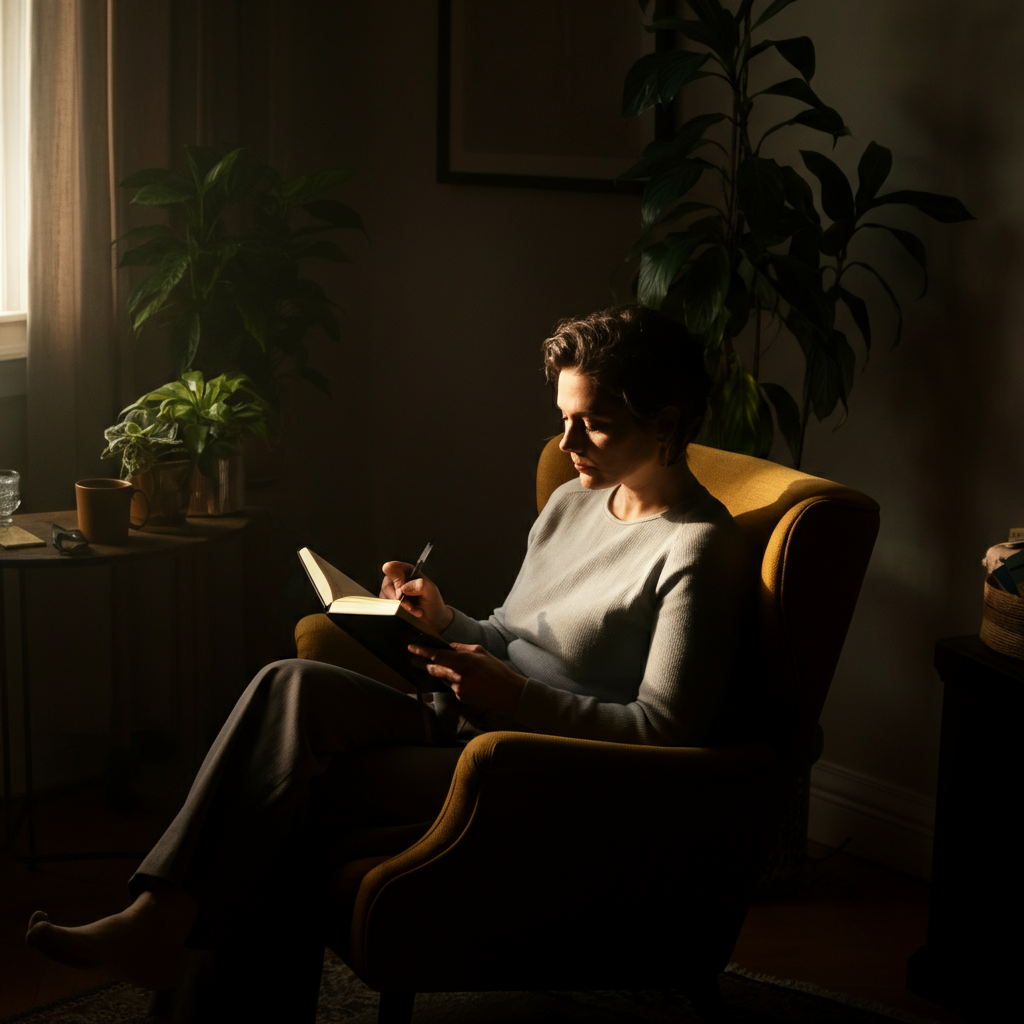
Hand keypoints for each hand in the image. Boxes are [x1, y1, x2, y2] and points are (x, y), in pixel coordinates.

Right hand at [381, 560, 453, 634]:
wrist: (433, 616)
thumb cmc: (432, 601)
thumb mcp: (431, 591)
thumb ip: (420, 585)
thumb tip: (404, 587)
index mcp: (407, 570)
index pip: (391, 567)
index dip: (395, 579)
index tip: (402, 591)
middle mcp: (398, 578)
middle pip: (386, 584)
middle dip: (398, 598)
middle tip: (410, 604)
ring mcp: (392, 590)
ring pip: (385, 596)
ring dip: (400, 606)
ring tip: (413, 608)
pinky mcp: (390, 601)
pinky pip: (386, 606)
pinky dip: (398, 610)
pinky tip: (410, 611)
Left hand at [408, 642, 526, 715]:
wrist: (508, 693)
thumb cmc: (496, 669)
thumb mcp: (480, 652)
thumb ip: (462, 648)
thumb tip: (448, 646)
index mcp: (464, 661)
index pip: (437, 655)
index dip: (422, 651)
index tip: (411, 648)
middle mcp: (458, 675)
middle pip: (434, 668)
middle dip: (423, 664)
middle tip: (414, 660)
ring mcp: (458, 689)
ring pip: (443, 679)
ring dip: (443, 673)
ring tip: (453, 670)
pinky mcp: (460, 698)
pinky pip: (452, 687)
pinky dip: (455, 683)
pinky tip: (468, 682)